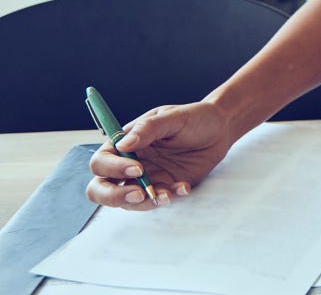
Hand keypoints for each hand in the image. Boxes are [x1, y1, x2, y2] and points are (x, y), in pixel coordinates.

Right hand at [86, 101, 233, 210]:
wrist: (220, 129)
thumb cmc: (193, 117)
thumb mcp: (172, 117)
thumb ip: (148, 129)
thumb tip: (122, 145)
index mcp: (125, 143)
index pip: (101, 162)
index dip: (113, 169)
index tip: (138, 168)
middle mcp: (129, 163)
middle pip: (101, 189)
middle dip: (114, 196)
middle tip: (139, 193)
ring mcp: (146, 178)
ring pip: (128, 202)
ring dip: (145, 203)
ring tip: (169, 193)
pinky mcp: (164, 188)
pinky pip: (157, 201)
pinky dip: (169, 199)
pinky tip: (184, 187)